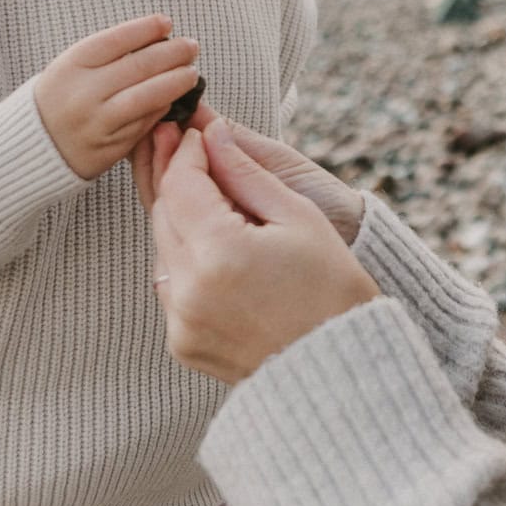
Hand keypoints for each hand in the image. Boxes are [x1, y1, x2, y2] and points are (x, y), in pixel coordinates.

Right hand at [35, 15, 199, 180]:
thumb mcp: (70, 67)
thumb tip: (157, 38)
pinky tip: (173, 98)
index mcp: (71, 66)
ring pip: (146, 97)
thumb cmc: (60, 98)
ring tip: (191, 73)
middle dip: (172, 53)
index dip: (146, 28)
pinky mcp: (108, 148)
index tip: (167, 22)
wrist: (32, 146)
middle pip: (138, 66)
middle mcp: (83, 93)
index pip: (117, 39)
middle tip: (191, 47)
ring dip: (176, 82)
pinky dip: (162, 108)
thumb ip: (107, 55)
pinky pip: (143, 124)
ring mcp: (96, 123)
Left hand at [148, 122, 379, 384]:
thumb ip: (247, 172)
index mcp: (220, 253)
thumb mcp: (299, 218)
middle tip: (195, 152)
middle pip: (163, 212)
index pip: (181, 183)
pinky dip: (186, 260)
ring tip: (211, 199)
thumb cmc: (333, 291)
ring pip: (162, 247)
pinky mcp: (181, 343)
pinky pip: (170, 285)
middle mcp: (189, 290)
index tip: (201, 135)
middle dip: (179, 180)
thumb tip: (215, 133)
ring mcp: (181, 322)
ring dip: (181, 219)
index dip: (188, 151)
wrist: (343, 372)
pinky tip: (214, 248)